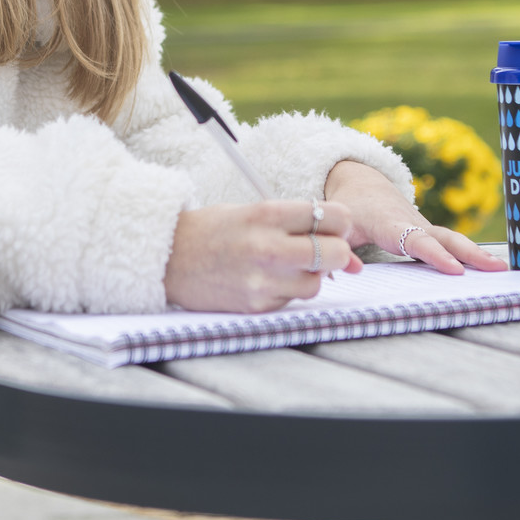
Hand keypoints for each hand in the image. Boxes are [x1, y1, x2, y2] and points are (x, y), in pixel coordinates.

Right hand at [165, 200, 361, 312]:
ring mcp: (263, 281)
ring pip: (317, 282)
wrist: (166, 259)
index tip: (331, 226)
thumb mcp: (253, 213)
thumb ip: (299, 227)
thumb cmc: (213, 231)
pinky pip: (293, 300)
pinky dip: (288, 290)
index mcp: (266, 214)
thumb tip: (354, 259)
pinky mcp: (257, 306)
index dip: (340, 222)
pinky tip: (264, 278)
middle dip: (337, 252)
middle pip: (336, 253)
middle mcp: (267, 247)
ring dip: (310, 274)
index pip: (334, 216)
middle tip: (321, 249)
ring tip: (282, 263)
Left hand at [324, 159, 506, 274]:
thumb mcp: (338, 225)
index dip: (435, 255)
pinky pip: (452, 243)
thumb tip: (345, 272)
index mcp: (388, 222)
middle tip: (497, 268)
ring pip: (453, 239)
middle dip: (471, 253)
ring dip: (478, 253)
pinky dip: (472, 254)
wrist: (362, 184)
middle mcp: (411, 222)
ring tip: (504, 269)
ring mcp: (423, 226)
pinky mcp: (429, 232)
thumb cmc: (348, 208)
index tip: (455, 270)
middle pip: (445, 237)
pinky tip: (491, 268)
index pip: (415, 241)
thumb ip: (339, 249)